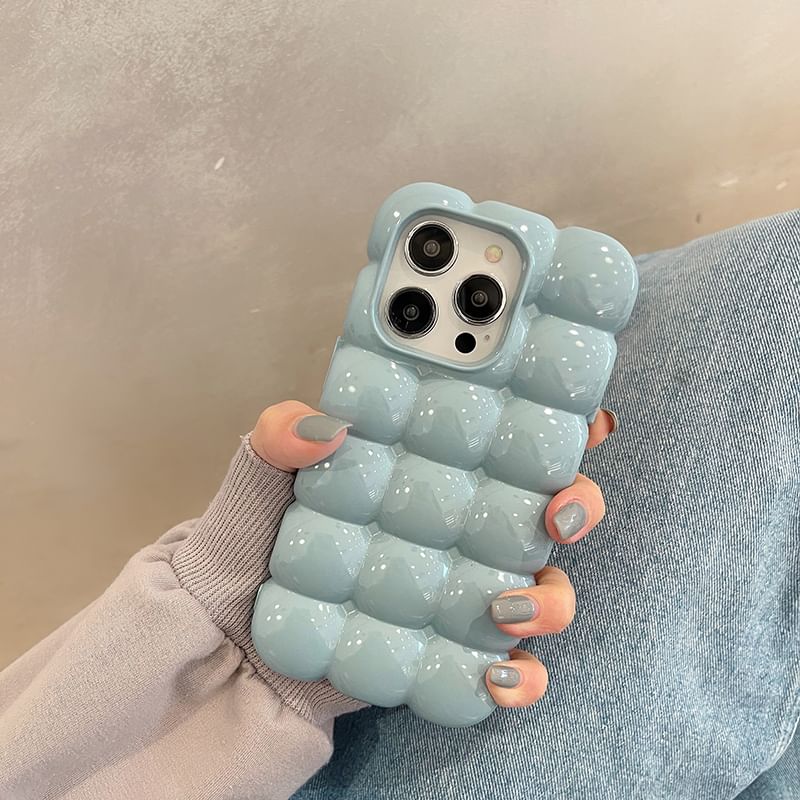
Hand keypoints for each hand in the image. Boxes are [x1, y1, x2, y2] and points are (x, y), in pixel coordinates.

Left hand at [250, 400, 615, 711]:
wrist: (230, 650)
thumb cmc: (251, 549)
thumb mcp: (259, 482)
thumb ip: (278, 439)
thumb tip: (324, 425)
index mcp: (427, 477)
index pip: (504, 442)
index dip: (556, 428)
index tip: (588, 423)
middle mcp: (456, 533)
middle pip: (545, 512)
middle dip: (577, 507)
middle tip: (559, 513)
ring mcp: (458, 595)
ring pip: (543, 591)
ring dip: (552, 598)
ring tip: (508, 605)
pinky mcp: (448, 655)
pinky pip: (507, 668)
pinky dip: (523, 677)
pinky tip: (500, 676)